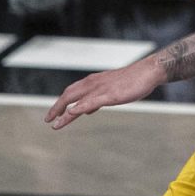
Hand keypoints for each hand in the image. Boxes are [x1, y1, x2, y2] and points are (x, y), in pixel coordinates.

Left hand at [44, 60, 165, 129]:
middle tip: (47, 120)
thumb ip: (96, 100)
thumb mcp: (110, 92)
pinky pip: (92, 101)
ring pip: (77, 99)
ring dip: (64, 111)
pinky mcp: (110, 94)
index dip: (60, 103)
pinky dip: (80, 107)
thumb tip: (85, 111)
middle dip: (57, 108)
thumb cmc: (131, 82)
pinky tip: (72, 112)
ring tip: (55, 123)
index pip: (71, 92)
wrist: (147, 72)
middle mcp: (93, 83)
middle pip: (69, 95)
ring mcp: (101, 89)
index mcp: (93, 82)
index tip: (52, 115)